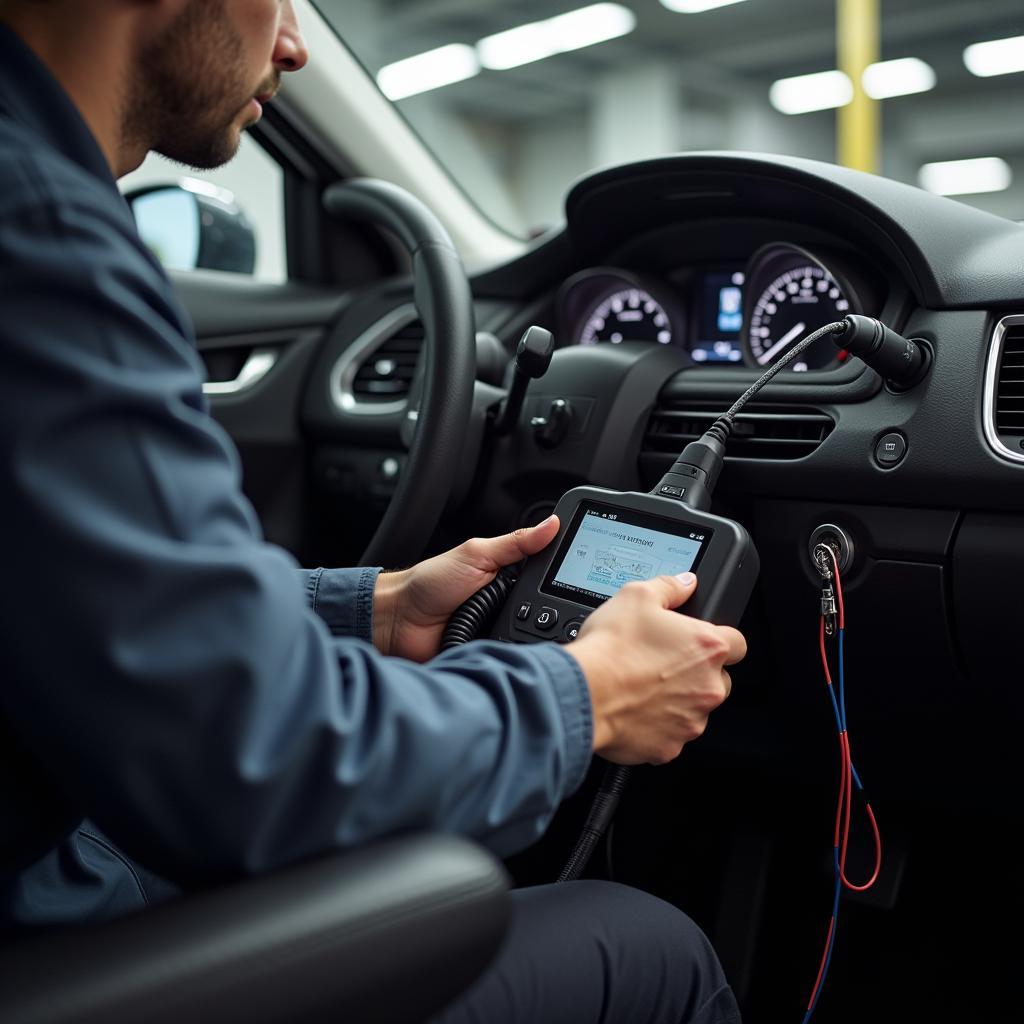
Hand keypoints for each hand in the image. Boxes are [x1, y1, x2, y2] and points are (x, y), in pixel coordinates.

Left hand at [373, 516, 560, 660]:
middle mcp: (506, 606)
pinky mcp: (489, 654)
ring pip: (529, 639)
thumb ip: (516, 542)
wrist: (398, 619)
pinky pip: (509, 658)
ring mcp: (498, 632)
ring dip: (521, 636)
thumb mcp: (477, 554)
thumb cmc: (430, 583)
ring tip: (502, 624)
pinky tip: (503, 650)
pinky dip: (507, 655)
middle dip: (539, 615)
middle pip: (541, 614)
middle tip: (522, 607)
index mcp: (508, 579)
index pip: (545, 581)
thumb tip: (551, 524)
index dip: (557, 583)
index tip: (574, 582)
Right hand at [566, 573, 745, 764]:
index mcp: (706, 647)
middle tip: (663, 664)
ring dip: (677, 701)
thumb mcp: (636, 596)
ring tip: (643, 687)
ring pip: (695, 710)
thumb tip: (684, 583)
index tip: (698, 641)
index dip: (719, 640)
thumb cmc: (611, 648)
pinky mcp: (670, 747)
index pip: (737, 643)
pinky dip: (657, 726)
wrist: (584, 692)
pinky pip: (670, 736)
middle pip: (718, 680)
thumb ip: (668, 587)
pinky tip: (634, 710)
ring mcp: (691, 721)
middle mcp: (707, 686)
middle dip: (697, 674)